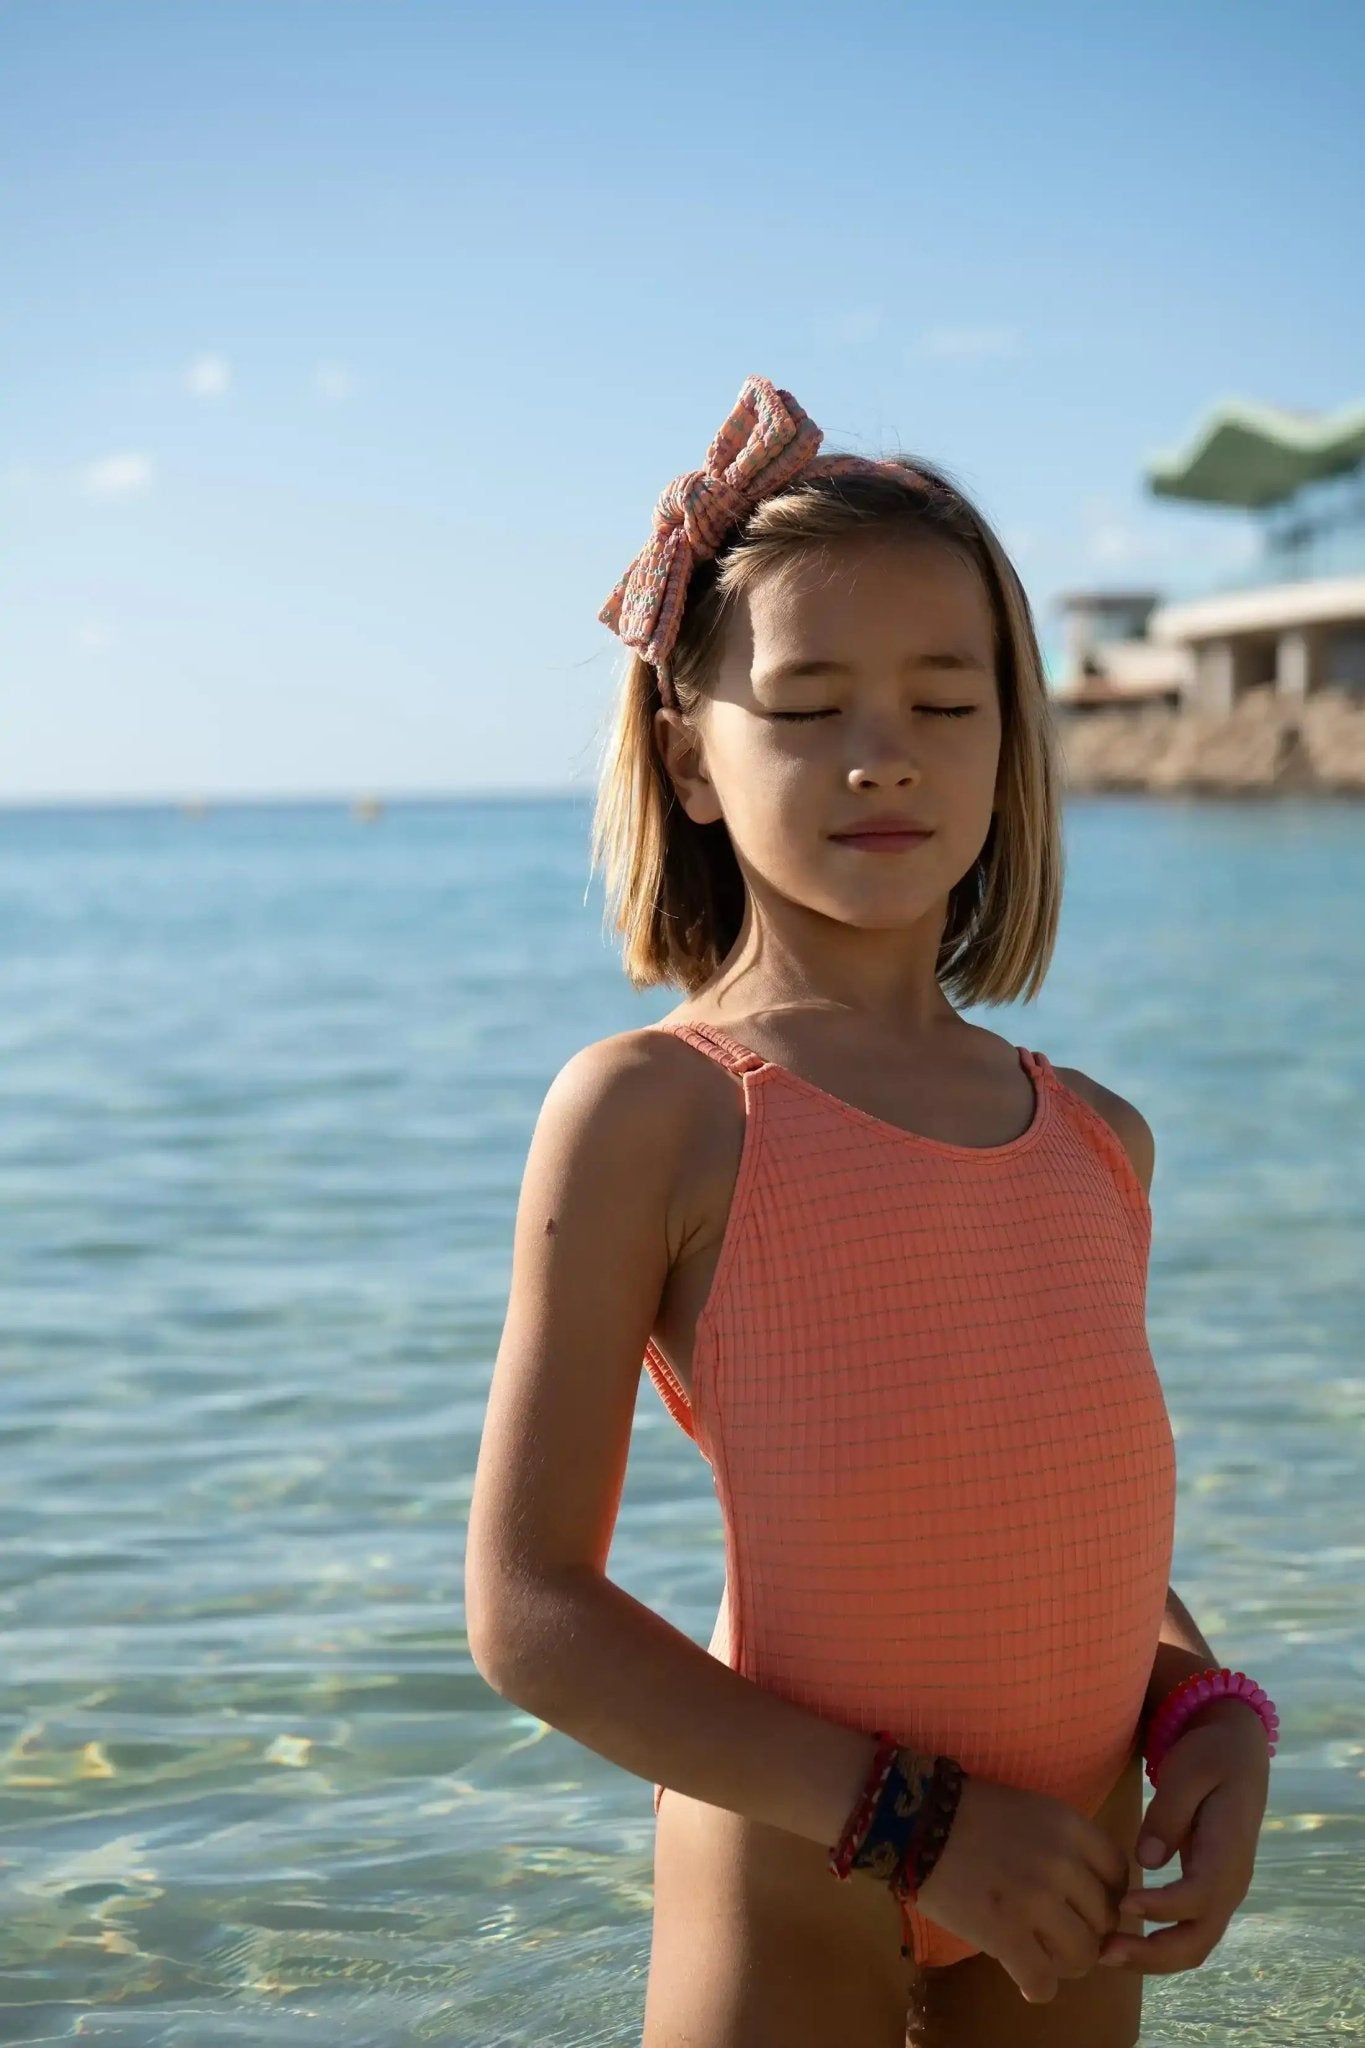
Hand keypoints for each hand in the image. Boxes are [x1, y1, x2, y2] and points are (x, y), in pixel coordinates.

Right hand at [914, 1774, 1128, 2004]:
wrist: (914, 1820)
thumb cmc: (970, 1813)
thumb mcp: (1032, 1812)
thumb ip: (1066, 1847)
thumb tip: (1091, 1897)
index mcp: (1069, 1827)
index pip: (1120, 1875)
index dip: (1107, 1896)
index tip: (1087, 1906)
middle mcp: (1061, 1863)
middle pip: (1104, 1920)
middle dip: (1086, 1933)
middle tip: (1059, 1935)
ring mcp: (1035, 1901)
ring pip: (1081, 1956)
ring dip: (1065, 1963)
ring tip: (1042, 1955)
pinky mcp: (1005, 1935)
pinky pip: (1043, 1982)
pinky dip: (1037, 1986)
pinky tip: (1024, 1974)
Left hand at [1098, 1699, 1271, 1974]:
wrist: (1238, 1752)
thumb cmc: (1211, 1756)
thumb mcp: (1189, 1770)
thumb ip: (1169, 1812)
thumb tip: (1147, 1859)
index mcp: (1229, 1851)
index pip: (1200, 1896)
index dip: (1163, 1908)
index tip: (1123, 1904)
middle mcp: (1231, 1883)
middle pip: (1199, 1940)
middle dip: (1153, 1955)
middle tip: (1104, 1951)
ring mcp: (1222, 1892)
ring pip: (1194, 1945)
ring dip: (1152, 1958)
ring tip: (1104, 1953)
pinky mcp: (1207, 1891)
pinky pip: (1187, 1931)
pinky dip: (1157, 1946)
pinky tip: (1120, 1938)